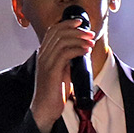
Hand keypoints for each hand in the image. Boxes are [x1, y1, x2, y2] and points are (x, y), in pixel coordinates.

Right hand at [30, 16, 94, 132]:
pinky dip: (78, 49)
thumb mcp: (61, 71)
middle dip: (77, 30)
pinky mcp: (51, 71)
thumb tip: (79, 50)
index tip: (80, 22)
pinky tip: (85, 51)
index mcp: (44, 54)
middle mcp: (43, 55)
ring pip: (62, 40)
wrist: (45, 110)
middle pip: (58, 32)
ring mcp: (46, 62)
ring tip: (90, 43)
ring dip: (79, 39)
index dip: (66, 23)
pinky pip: (65, 53)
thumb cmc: (54, 92)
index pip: (53, 30)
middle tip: (90, 34)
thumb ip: (66, 60)